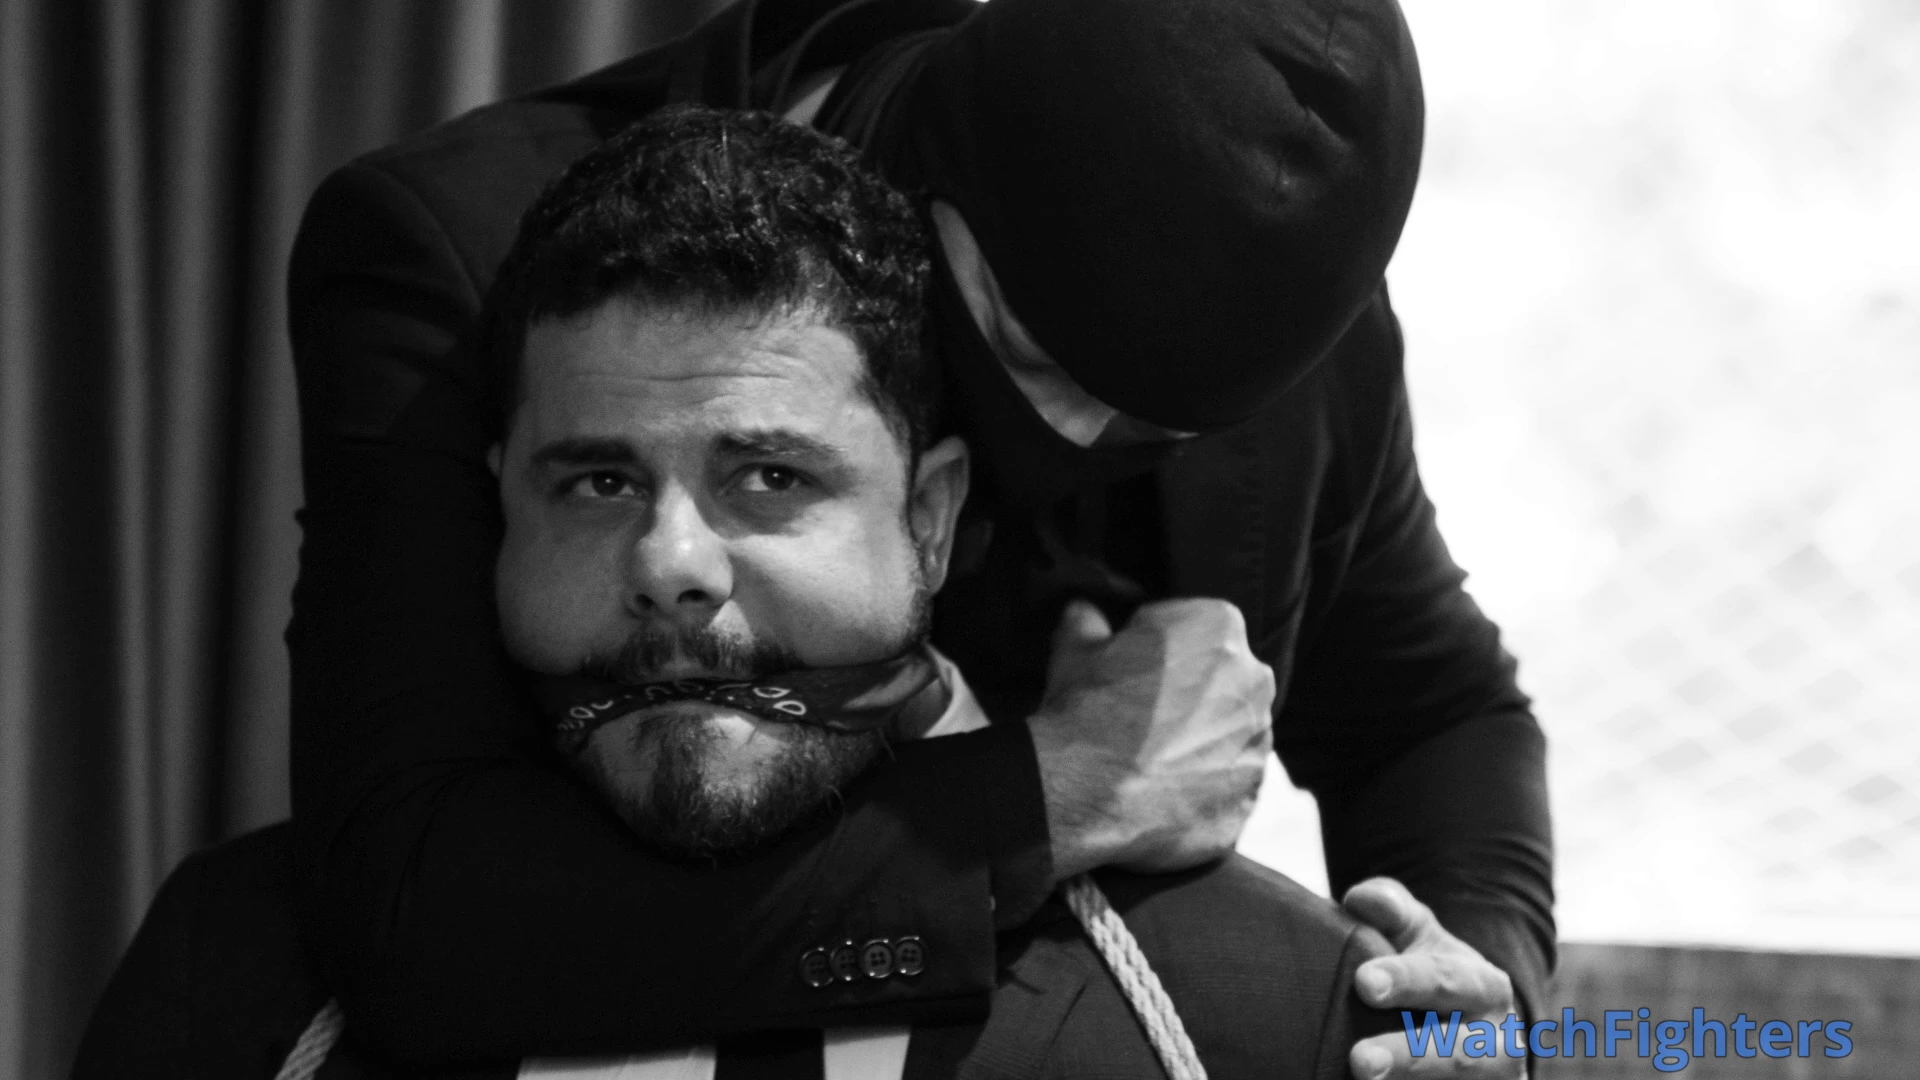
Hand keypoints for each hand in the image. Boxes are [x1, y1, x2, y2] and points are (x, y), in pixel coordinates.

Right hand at [1028, 597, 1274, 881]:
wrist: (1087, 788)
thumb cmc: (1086, 707)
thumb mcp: (1075, 647)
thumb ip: (1089, 620)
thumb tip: (1084, 612)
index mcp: (1221, 626)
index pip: (1197, 627)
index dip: (1161, 647)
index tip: (1134, 668)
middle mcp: (1254, 680)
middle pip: (1225, 680)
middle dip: (1194, 693)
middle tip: (1144, 715)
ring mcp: (1258, 742)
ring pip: (1231, 735)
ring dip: (1202, 742)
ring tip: (1151, 758)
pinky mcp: (1248, 795)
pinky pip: (1229, 786)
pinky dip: (1204, 789)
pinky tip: (1163, 791)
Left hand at [1343, 878, 1526, 1079]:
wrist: (1465, 1027)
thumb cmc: (1428, 971)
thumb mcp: (1417, 935)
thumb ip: (1392, 910)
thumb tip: (1362, 900)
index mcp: (1485, 987)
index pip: (1446, 981)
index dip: (1406, 980)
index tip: (1364, 982)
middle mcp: (1497, 1044)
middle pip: (1457, 1054)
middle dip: (1410, 1057)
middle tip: (1360, 1060)